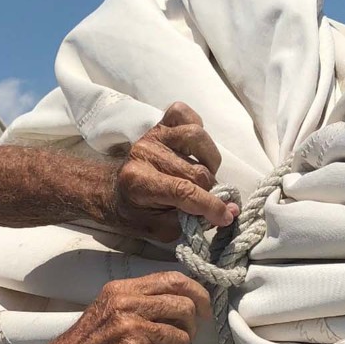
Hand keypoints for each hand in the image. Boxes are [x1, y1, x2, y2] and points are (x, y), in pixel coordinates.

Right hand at [26, 271, 210, 343]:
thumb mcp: (107, 314)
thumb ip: (138, 306)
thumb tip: (182, 309)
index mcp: (120, 289)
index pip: (174, 279)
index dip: (198, 295)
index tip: (203, 313)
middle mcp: (126, 302)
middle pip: (186, 306)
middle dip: (190, 331)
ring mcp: (130, 326)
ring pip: (182, 338)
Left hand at [106, 102, 237, 240]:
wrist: (114, 192)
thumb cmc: (138, 213)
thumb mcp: (162, 229)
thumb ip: (194, 221)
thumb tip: (230, 210)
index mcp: (139, 182)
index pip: (184, 191)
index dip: (211, 206)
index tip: (226, 217)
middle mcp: (144, 153)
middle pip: (196, 170)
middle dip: (209, 190)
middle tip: (206, 199)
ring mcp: (152, 135)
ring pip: (197, 137)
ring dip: (208, 161)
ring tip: (201, 176)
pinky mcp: (159, 124)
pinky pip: (184, 114)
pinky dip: (196, 128)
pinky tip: (194, 150)